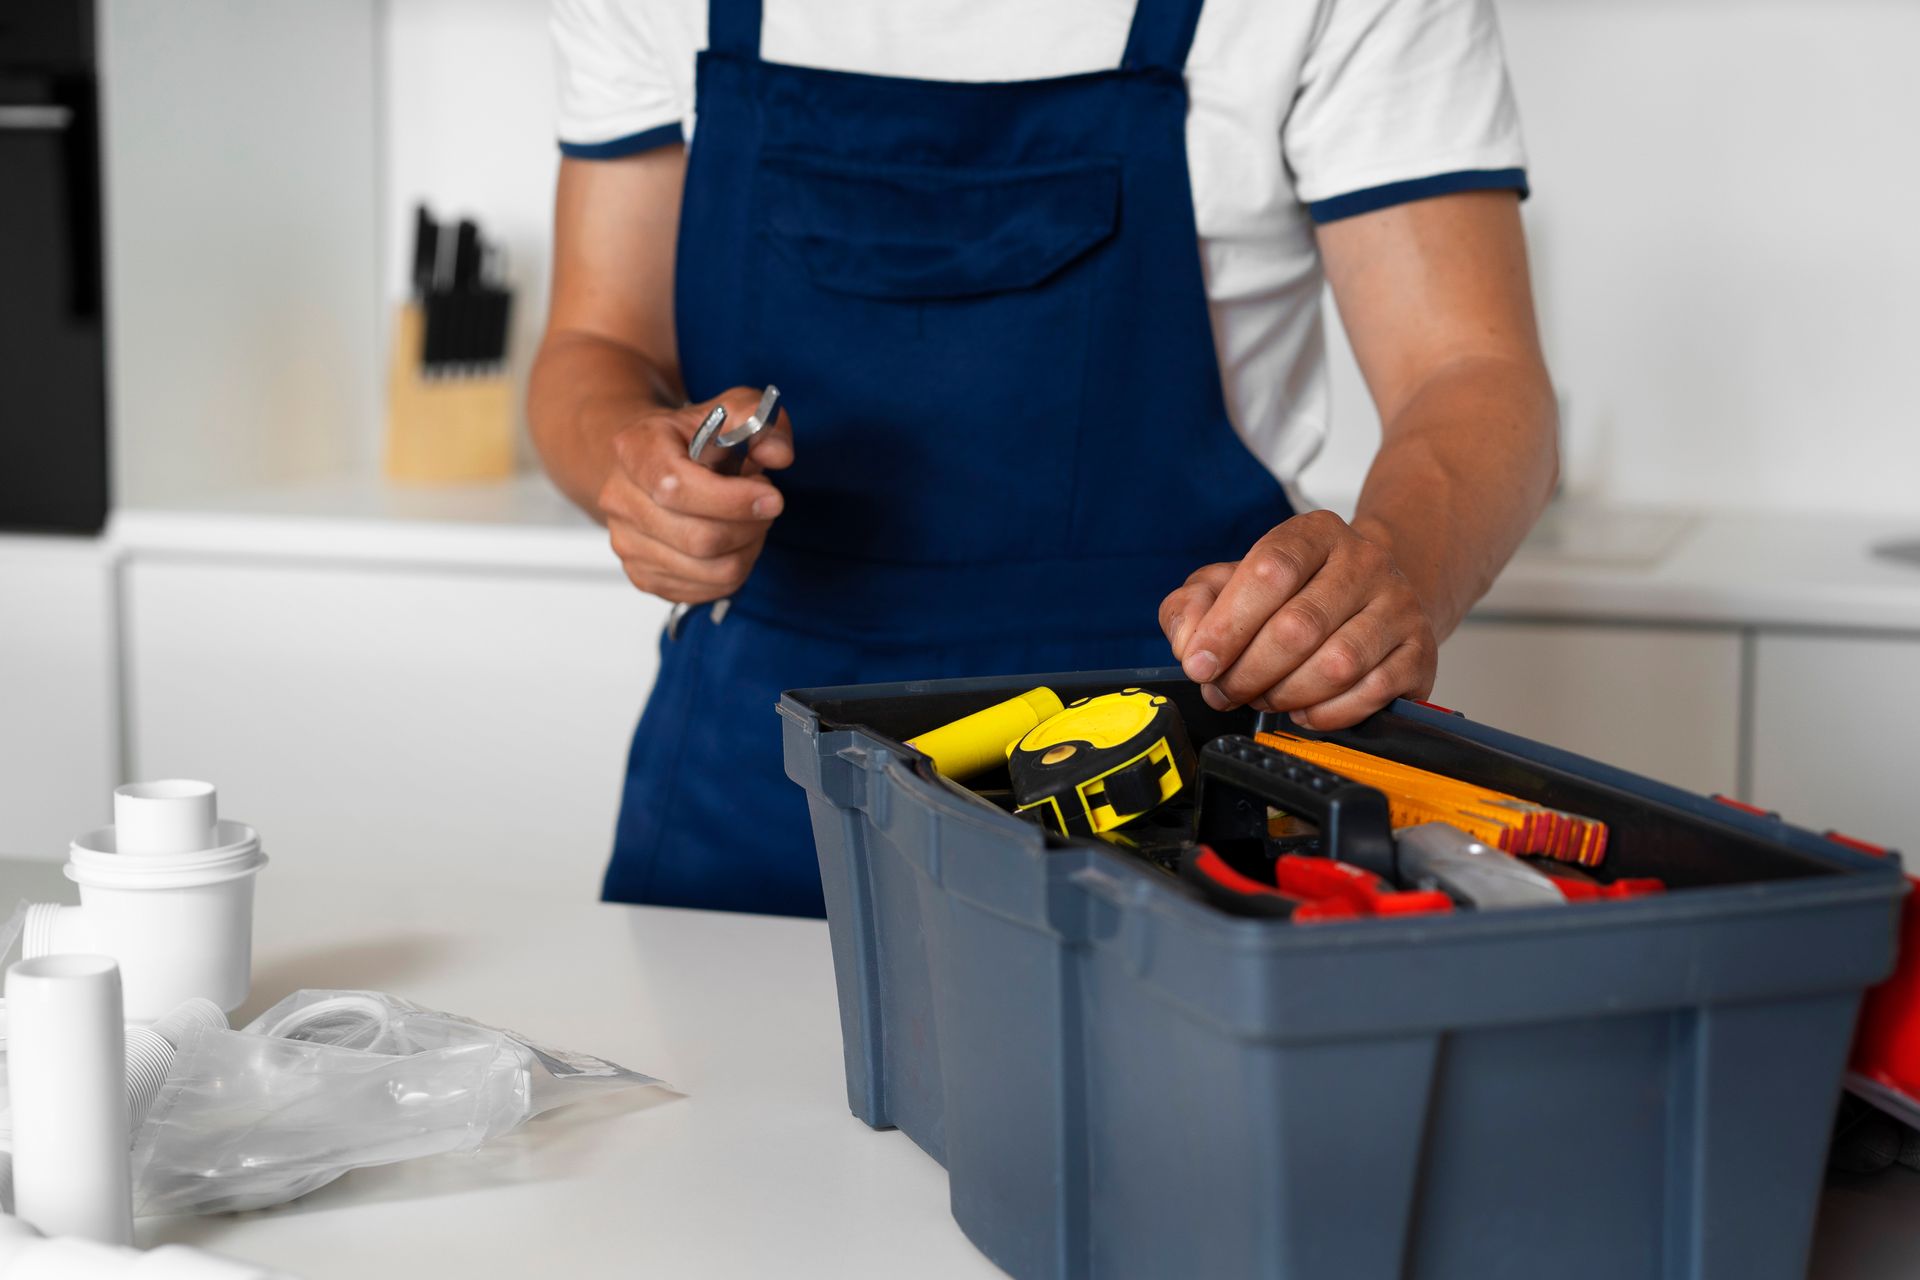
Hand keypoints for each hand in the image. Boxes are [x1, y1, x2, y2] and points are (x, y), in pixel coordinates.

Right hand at [599, 388, 793, 603]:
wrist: (649, 462)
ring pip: (708, 571)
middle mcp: (620, 499)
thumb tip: (777, 453)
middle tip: (765, 505)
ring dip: (747, 550)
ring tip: (750, 522)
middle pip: (698, 539)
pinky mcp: (642, 575)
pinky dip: (734, 571)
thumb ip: (758, 419)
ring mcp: (627, 542)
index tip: (772, 497)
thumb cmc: (691, 438)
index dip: (733, 501)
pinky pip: (704, 591)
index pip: (677, 488)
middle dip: (749, 527)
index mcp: (635, 449)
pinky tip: (734, 542)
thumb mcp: (728, 409)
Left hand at [1159, 510, 1437, 729]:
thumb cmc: (1292, 597)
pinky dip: (1327, 714)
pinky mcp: (1420, 653)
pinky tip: (1306, 709)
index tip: (1199, 664)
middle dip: (1248, 672)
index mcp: (1315, 533)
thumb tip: (1190, 646)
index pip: (1271, 570)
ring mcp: (1399, 606)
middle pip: (1298, 626)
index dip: (1227, 625)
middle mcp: (1365, 562)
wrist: (1371, 601)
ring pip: (1335, 666)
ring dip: (1285, 695)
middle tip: (1225, 691)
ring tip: (1264, 697)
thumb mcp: (1232, 584)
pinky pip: (1370, 696)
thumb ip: (1194, 605)